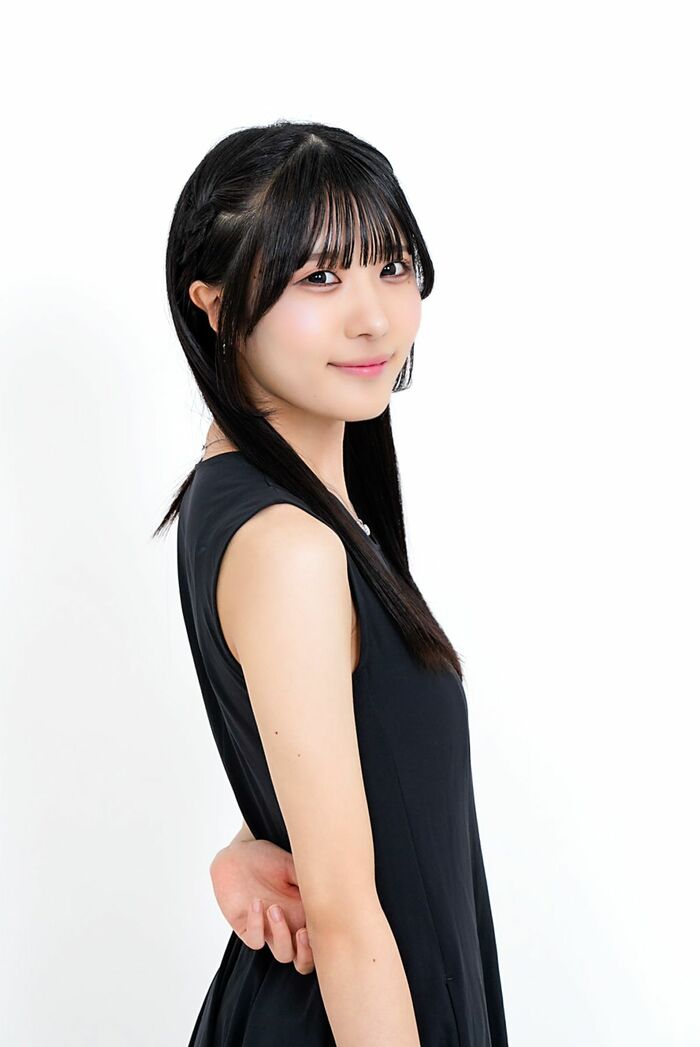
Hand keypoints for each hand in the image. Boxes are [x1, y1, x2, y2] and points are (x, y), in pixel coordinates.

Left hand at [210, 837, 315, 974]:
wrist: (237, 854)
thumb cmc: (266, 857)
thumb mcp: (292, 865)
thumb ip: (308, 881)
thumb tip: (332, 891)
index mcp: (305, 912)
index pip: (320, 941)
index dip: (324, 945)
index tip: (321, 929)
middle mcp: (290, 925)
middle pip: (304, 961)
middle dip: (306, 954)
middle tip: (302, 931)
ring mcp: (269, 930)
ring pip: (283, 954)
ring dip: (281, 935)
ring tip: (274, 908)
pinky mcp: (247, 928)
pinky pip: (255, 940)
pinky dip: (257, 925)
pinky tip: (255, 902)